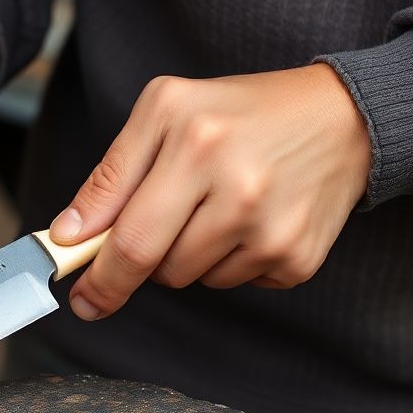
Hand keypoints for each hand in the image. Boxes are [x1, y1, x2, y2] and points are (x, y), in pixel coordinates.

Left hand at [49, 64, 371, 319]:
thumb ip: (110, 175)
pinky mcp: (298, 259)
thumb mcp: (165, 111)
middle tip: (165, 219)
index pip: (132, 240)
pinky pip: (238, 284)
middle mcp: (240, 191)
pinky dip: (233, 260)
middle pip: (161, 270)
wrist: (343, 118)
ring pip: (197, 281)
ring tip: (221, 203)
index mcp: (197, 144)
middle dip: (147, 258)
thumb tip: (68, 236)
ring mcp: (273, 231)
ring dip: (192, 255)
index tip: (81, 301)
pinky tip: (253, 218)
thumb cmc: (240, 112)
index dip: (100, 280)